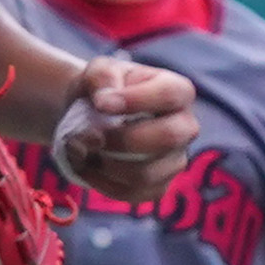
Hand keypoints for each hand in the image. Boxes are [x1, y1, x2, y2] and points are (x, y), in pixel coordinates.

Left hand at [59, 56, 197, 197]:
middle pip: (168, 137)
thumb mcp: (99, 71)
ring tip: (79, 150)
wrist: (92, 117)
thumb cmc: (103, 90)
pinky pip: (132, 194)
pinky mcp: (157, 187)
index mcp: (178, 91)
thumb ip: (102, 76)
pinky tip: (85, 166)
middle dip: (121, 140)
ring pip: (146, 173)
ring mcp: (174, 161)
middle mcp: (185, 127)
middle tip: (89, 136)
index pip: (169, 95)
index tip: (100, 104)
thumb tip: (106, 100)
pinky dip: (100, 182)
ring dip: (104, 164)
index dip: (135, 100)